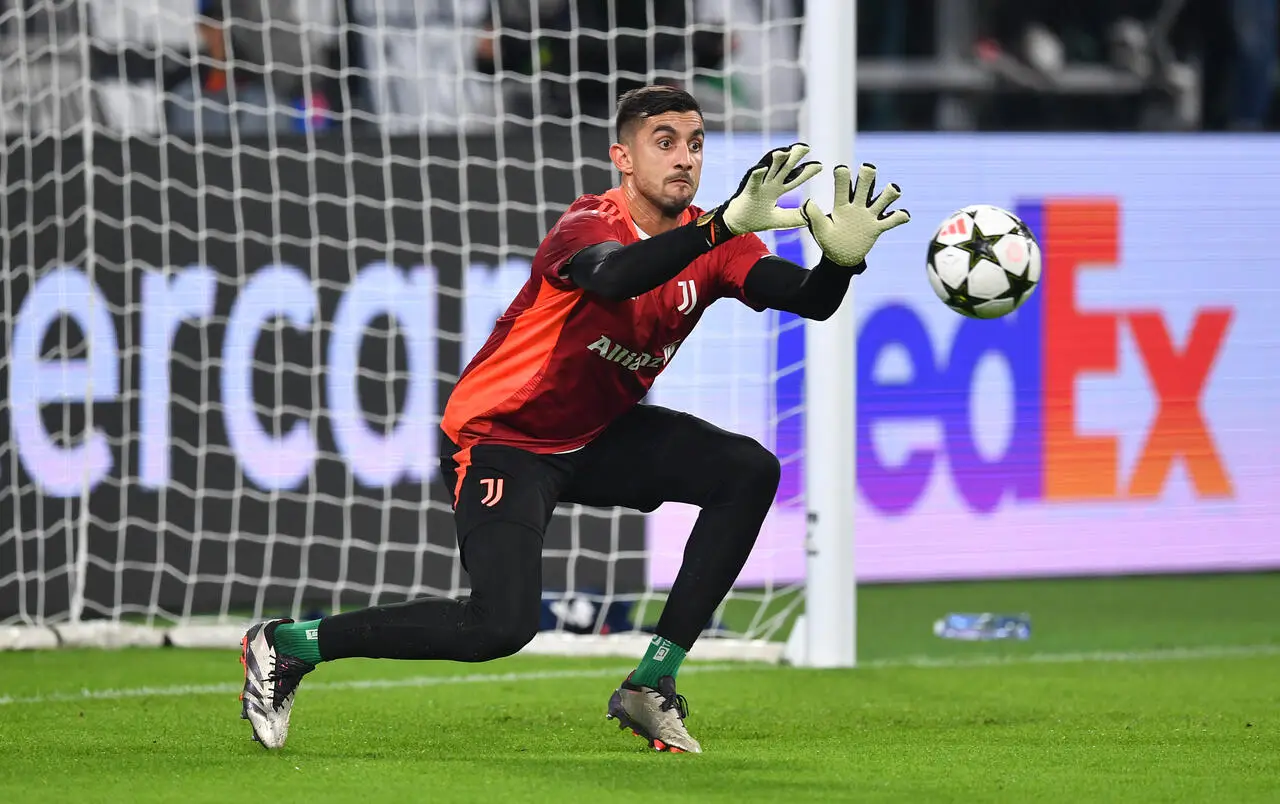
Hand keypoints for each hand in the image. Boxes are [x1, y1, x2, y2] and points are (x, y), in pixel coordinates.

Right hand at [696, 143, 822, 244]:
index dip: (806, 172)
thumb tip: (811, 218)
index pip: (794, 178)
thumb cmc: (755, 218)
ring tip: (786, 150)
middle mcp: (768, 184)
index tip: (819, 165)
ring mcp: (757, 185)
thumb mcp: (779, 220)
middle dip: (793, 157)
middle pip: (783, 168)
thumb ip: (793, 218)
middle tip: (806, 147)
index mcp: (776, 189)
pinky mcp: (746, 191)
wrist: (735, 225)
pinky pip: (752, 181)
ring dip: (776, 159)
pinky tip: (763, 167)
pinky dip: (757, 174)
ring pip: (768, 169)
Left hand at [801, 164, 909, 267]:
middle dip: (868, 175)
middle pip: (865, 184)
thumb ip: (814, 216)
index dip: (843, 174)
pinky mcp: (877, 228)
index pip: (842, 184)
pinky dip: (899, 216)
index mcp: (841, 204)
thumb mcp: (819, 230)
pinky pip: (892, 220)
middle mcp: (857, 206)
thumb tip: (809, 202)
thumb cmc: (828, 241)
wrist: (840, 258)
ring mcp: (869, 216)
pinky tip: (902, 215)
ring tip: (892, 191)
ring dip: (889, 193)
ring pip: (883, 198)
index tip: (841, 170)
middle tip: (867, 169)